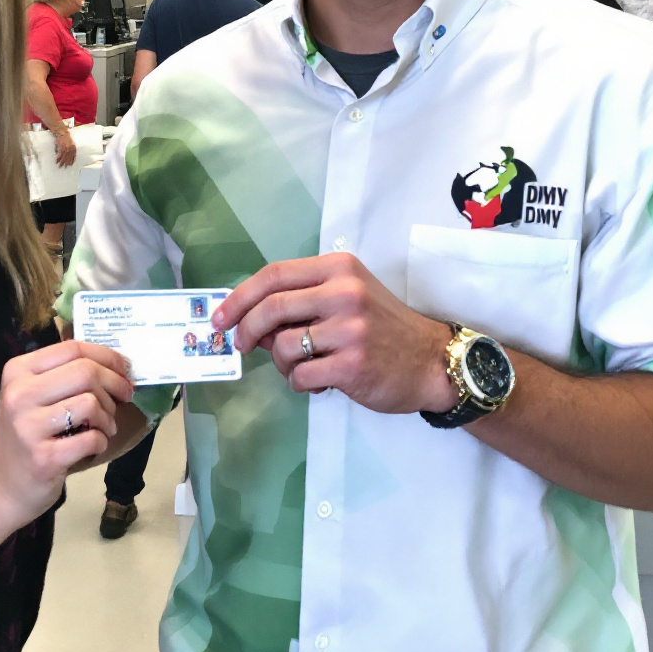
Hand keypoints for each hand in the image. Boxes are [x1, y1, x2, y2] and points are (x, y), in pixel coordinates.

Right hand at [0, 339, 132, 530]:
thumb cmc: (23, 435)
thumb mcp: (32, 396)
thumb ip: (64, 375)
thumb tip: (117, 364)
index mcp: (18, 371)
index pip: (72, 348)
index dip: (107, 356)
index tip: (125, 369)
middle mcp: (19, 395)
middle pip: (85, 372)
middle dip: (115, 383)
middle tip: (125, 396)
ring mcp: (29, 427)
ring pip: (91, 404)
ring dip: (109, 416)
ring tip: (105, 426)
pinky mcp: (44, 458)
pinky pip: (91, 438)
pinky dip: (102, 441)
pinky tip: (95, 444)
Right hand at [52, 129, 76, 167]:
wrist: (62, 132)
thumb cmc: (66, 137)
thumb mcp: (71, 143)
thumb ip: (71, 148)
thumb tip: (69, 154)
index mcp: (74, 147)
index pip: (74, 156)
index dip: (72, 160)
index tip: (71, 164)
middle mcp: (70, 148)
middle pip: (69, 157)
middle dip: (67, 163)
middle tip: (66, 167)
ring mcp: (66, 148)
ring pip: (64, 157)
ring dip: (62, 162)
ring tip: (60, 166)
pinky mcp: (61, 148)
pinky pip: (60, 155)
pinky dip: (58, 159)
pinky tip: (57, 161)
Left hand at [214, 253, 454, 414]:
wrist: (431, 361)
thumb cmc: (384, 327)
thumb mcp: (349, 294)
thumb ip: (304, 298)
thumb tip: (249, 317)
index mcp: (338, 268)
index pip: (274, 274)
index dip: (239, 297)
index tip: (220, 316)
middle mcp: (343, 293)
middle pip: (270, 308)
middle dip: (246, 330)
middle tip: (242, 345)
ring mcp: (349, 329)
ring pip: (282, 346)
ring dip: (280, 364)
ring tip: (302, 367)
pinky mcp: (352, 365)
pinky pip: (299, 376)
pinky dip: (300, 383)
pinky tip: (319, 381)